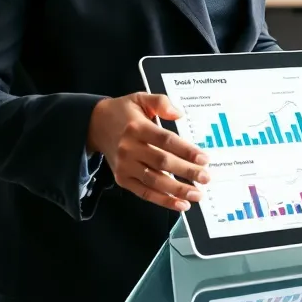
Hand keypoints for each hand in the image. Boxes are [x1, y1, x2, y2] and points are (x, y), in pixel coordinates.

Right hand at [87, 93, 207, 212]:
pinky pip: (144, 192)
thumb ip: (161, 102)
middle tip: (206, 177)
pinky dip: (162, 200)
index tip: (204, 158)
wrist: (95, 125)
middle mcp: (129, 148)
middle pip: (162, 162)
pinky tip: (179, 204)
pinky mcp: (122, 178)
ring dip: (177, 190)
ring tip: (197, 194)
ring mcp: (125, 165)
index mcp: (137, 128)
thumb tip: (179, 114)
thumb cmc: (123, 112)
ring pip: (154, 181)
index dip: (186, 151)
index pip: (166, 141)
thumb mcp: (141, 98)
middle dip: (186, 172)